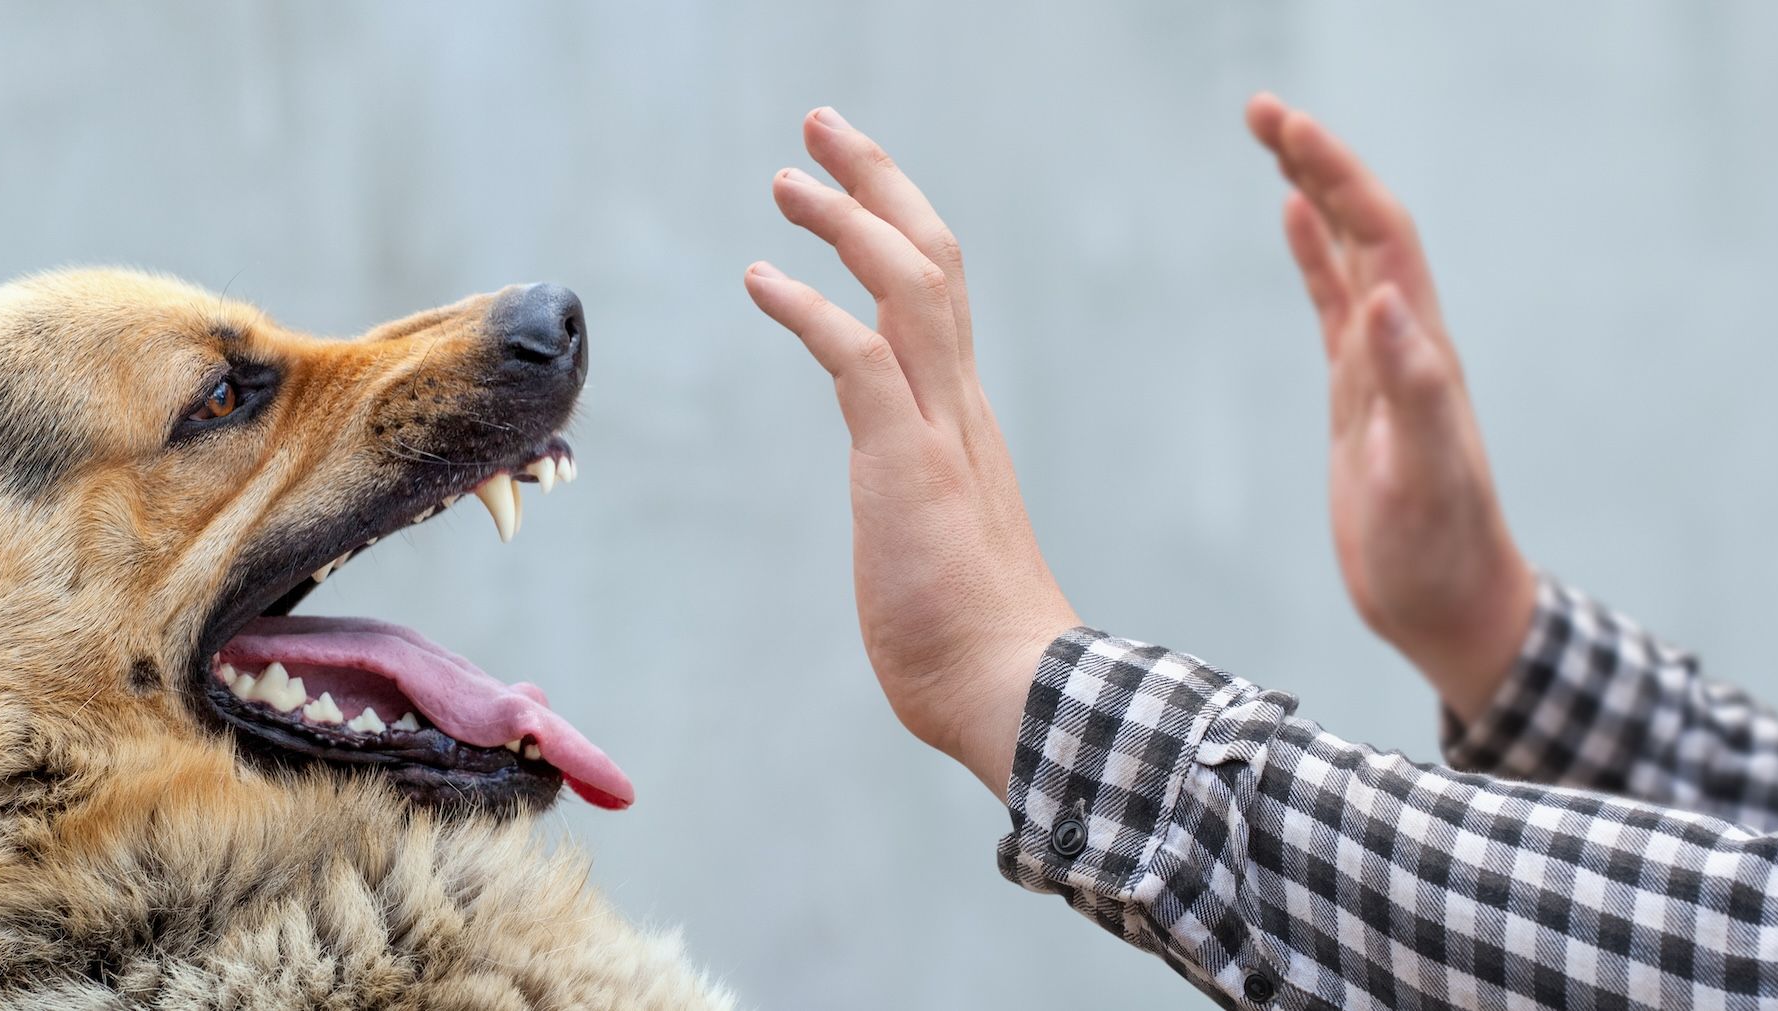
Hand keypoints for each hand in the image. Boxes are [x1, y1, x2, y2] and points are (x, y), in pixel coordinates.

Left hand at [745, 108, 1076, 798]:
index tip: (854, 186)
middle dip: (877, 182)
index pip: (939, 295)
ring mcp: (939, 430)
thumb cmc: (974, 641)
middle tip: (822, 128)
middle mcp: (959, 406)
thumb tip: (907, 526)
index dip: (896, 227)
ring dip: (847, 220)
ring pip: (907, 284)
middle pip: (932, 258)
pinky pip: (857, 357)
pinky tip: (761, 278)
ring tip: (787, 179)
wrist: (1016, 693)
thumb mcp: (937, 547)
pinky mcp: (906, 463)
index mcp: (964, 420)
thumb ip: (921, 509)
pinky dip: (808, 307)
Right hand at [1245, 94, 1536, 721]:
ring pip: (1348, 253)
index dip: (1336, 175)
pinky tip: (1291, 222)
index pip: (1379, 235)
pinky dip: (1312, 254)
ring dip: (1314, 191)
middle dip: (1317, 161)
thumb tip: (1384, 297)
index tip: (1285, 127)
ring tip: (1273, 139)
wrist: (1449, 605)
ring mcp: (1381, 364)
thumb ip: (1413, 387)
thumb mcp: (1423, 476)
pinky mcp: (1358, 394)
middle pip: (1362, 225)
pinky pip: (1332, 303)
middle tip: (1260, 109)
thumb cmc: (1437, 552)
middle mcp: (1405, 341)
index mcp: (1419, 349)